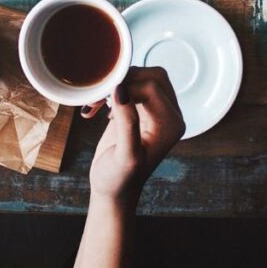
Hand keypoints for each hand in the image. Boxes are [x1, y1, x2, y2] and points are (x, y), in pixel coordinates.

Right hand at [85, 67, 184, 206]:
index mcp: (171, 124)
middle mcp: (170, 115)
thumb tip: (122, 90)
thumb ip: (127, 123)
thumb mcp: (124, 156)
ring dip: (117, 84)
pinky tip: (97, 108)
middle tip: (98, 97)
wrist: (114, 191)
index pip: (152, 87)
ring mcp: (158, 111)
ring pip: (143, 76)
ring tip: (95, 104)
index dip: (126, 87)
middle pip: (152, 76)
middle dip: (123, 80)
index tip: (102, 100)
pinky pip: (133, 85)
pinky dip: (113, 91)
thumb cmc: (119, 180)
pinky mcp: (143, 110)